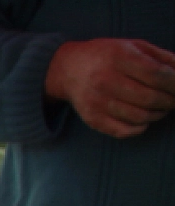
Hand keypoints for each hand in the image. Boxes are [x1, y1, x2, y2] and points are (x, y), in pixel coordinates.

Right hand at [45, 38, 174, 138]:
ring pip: (139, 116)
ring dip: (158, 114)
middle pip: (149, 97)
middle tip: (174, 99)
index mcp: (118, 57)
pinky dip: (140, 128)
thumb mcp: (133, 46)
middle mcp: (105, 80)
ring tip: (162, 108)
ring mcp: (97, 102)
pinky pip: (123, 131)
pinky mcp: (92, 118)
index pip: (156, 74)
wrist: (68, 69)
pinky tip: (144, 119)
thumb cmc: (106, 55)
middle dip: (170, 100)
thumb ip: (160, 57)